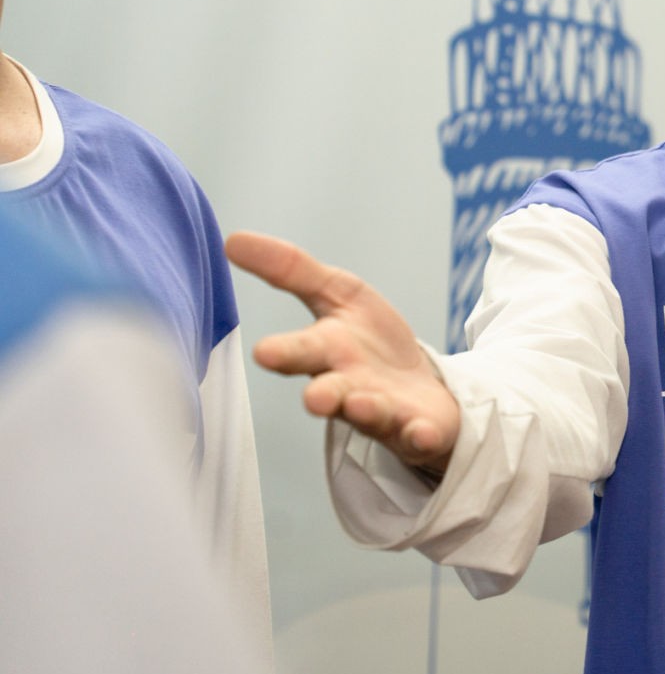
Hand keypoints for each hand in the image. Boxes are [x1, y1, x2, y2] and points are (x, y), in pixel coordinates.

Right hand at [227, 230, 459, 472]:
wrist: (419, 388)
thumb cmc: (368, 341)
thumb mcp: (337, 294)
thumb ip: (291, 270)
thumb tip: (231, 239)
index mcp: (326, 352)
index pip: (299, 352)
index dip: (283, 352)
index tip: (264, 352)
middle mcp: (350, 387)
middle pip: (331, 391)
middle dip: (322, 395)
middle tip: (314, 399)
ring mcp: (384, 411)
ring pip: (371, 414)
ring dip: (366, 410)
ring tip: (361, 403)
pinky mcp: (419, 428)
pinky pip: (419, 434)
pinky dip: (420, 434)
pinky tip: (424, 433)